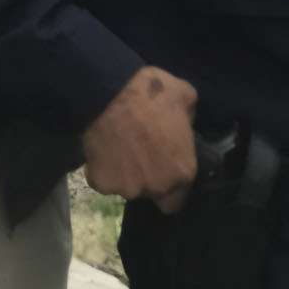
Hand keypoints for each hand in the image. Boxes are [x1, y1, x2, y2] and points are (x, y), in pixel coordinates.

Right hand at [81, 66, 197, 212]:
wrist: (111, 92)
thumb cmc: (152, 94)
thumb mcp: (185, 95)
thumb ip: (188, 118)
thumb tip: (185, 121)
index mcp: (183, 171)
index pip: (181, 195)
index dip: (173, 181)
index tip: (164, 164)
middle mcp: (157, 187)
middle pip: (153, 193)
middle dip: (149, 178)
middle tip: (141, 153)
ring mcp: (127, 188)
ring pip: (126, 187)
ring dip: (125, 172)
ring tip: (119, 146)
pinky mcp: (100, 183)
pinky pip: (102, 179)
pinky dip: (102, 168)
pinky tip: (103, 148)